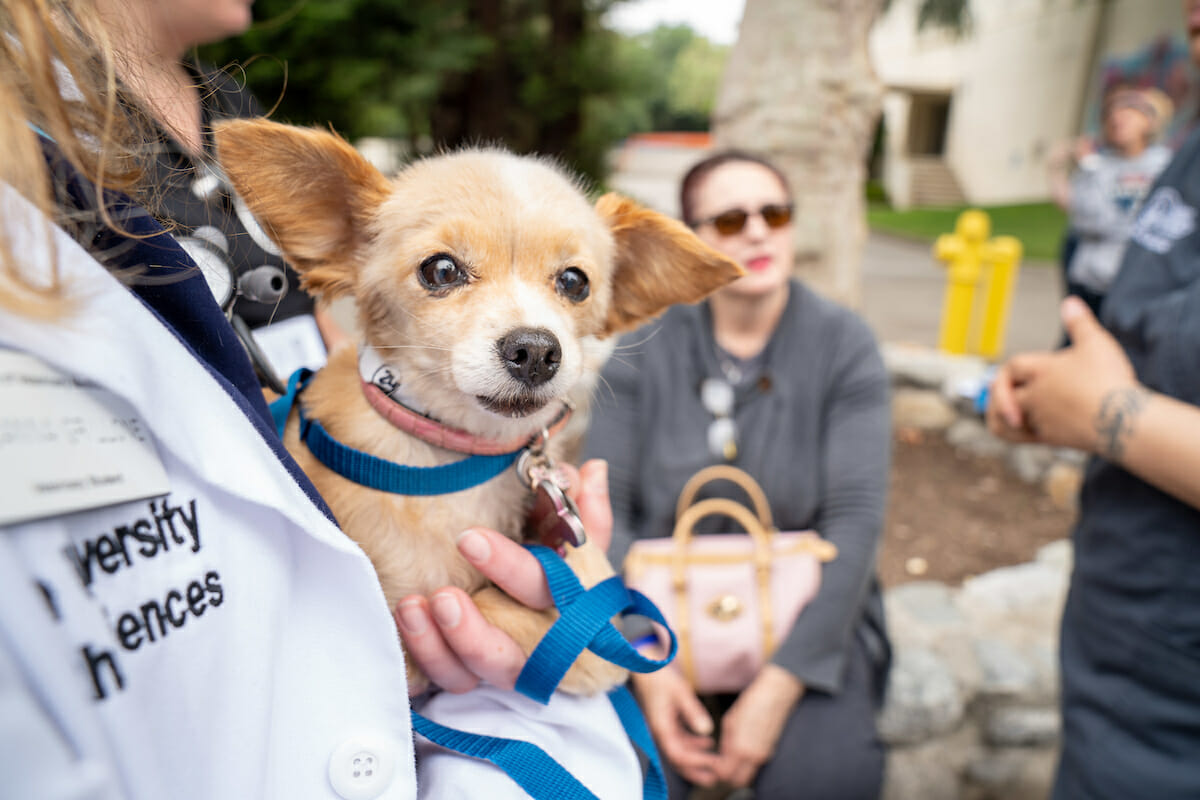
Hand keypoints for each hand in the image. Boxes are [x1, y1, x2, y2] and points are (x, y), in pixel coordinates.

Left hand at [394, 459, 611, 692]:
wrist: (555, 631)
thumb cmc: (563, 576)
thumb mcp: (579, 547)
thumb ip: (585, 512)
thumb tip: (591, 471)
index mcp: (564, 610)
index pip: (542, 592)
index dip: (509, 569)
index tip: (469, 539)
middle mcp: (533, 648)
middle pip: (506, 655)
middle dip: (471, 631)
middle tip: (442, 595)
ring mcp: (496, 666)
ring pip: (470, 675)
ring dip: (439, 646)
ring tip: (413, 607)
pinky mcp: (464, 674)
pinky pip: (443, 679)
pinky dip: (422, 654)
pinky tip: (406, 617)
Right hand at [630, 665, 720, 786]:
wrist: (647, 669)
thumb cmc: (662, 678)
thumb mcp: (681, 692)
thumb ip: (693, 712)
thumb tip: (707, 730)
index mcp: (661, 727)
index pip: (677, 753)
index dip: (695, 761)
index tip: (712, 763)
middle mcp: (660, 732)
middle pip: (677, 759)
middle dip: (696, 770)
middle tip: (715, 777)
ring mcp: (662, 730)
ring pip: (679, 752)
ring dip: (696, 758)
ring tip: (715, 762)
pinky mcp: (666, 725)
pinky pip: (679, 741)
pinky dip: (693, 745)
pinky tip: (708, 742)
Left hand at [715, 664, 802, 787]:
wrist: (776, 695)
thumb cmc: (752, 703)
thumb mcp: (730, 721)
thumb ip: (726, 743)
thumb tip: (723, 756)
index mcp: (741, 748)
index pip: (725, 774)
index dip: (716, 771)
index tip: (713, 762)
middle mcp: (754, 756)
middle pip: (738, 782)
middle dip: (728, 777)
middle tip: (721, 764)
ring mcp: (765, 755)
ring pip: (749, 775)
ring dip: (739, 771)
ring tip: (731, 756)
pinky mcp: (771, 751)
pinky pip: (757, 766)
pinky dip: (748, 764)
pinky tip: (743, 749)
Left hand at [987, 297, 1139, 454]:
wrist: (1122, 421)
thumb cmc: (1108, 381)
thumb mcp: (1096, 343)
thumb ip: (1080, 323)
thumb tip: (1070, 303)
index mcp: (1040, 370)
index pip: (1012, 366)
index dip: (1010, 368)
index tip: (1013, 374)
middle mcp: (1034, 395)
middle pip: (1001, 395)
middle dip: (998, 395)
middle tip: (1000, 396)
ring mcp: (1040, 418)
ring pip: (1004, 421)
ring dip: (1000, 418)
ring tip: (1005, 416)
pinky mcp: (1051, 438)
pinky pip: (1021, 438)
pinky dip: (1017, 434)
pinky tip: (1025, 430)